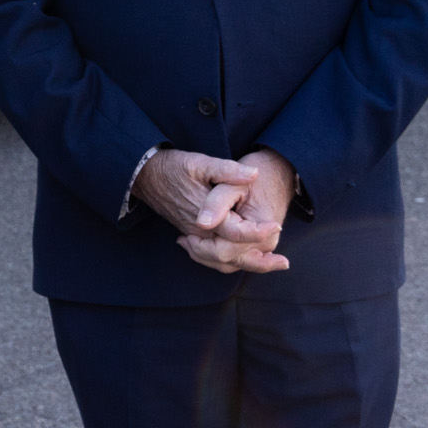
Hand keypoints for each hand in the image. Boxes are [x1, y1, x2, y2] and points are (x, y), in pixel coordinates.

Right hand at [134, 147, 285, 274]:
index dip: (258, 232)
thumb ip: (227, 170)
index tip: (277, 226)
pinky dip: (230, 262)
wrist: (144, 175)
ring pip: (221, 261)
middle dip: (258, 261)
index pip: (236, 233)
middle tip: (283, 261)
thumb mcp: (200, 163)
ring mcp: (194, 236)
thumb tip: (254, 174)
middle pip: (231, 255)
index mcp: (204, 216)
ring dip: (247, 265)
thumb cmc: (173, 167)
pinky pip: (212, 258)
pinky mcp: (191, 235)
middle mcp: (199, 231)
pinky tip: (245, 258)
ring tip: (272, 265)